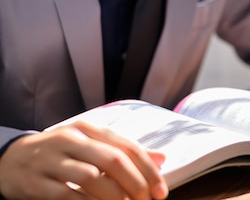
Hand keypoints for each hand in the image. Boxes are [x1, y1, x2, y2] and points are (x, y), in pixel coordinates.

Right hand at [0, 121, 167, 199]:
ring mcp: (52, 160)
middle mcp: (71, 139)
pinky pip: (67, 196)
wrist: (11, 159)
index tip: (160, 191)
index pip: (127, 146)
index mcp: (89, 128)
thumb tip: (161, 159)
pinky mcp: (35, 182)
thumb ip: (124, 151)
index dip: (148, 170)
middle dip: (135, 184)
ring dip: (114, 197)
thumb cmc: (62, 153)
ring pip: (92, 178)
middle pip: (113, 160)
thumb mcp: (92, 144)